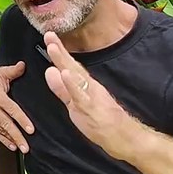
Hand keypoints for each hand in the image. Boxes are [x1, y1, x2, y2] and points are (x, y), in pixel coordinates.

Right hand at [0, 58, 33, 151]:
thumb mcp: (1, 71)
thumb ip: (14, 70)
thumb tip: (24, 65)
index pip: (11, 109)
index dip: (21, 120)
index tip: (30, 130)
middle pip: (5, 123)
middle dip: (17, 136)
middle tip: (26, 146)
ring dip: (10, 139)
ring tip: (20, 148)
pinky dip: (1, 139)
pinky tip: (10, 145)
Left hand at [43, 31, 144, 160]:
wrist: (123, 138)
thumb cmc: (100, 121)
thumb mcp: (75, 103)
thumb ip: (62, 89)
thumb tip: (50, 71)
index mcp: (85, 85)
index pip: (70, 66)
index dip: (59, 52)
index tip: (49, 37)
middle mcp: (89, 87)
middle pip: (72, 66)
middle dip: (59, 51)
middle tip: (49, 35)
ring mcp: (91, 96)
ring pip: (75, 76)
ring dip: (63, 61)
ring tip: (53, 47)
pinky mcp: (92, 108)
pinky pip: (80, 95)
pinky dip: (72, 84)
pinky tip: (64, 74)